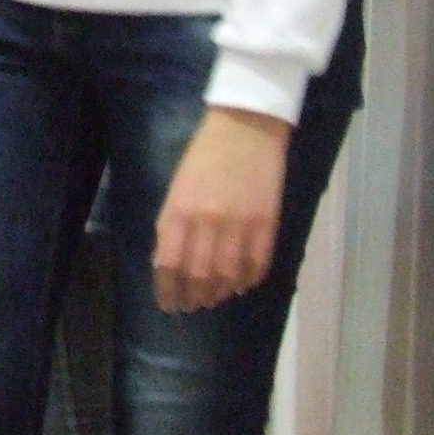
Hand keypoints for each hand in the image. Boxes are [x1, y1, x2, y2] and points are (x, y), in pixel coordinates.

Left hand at [152, 106, 292, 312]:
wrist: (245, 128)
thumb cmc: (203, 156)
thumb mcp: (176, 189)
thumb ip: (171, 225)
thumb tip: (166, 262)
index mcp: (178, 211)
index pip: (168, 265)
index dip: (168, 290)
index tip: (168, 305)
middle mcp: (206, 223)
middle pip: (199, 276)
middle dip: (193, 297)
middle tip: (192, 306)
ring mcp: (239, 225)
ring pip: (228, 276)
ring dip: (220, 293)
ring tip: (214, 298)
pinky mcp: (267, 224)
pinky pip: (258, 264)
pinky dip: (248, 280)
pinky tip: (241, 284)